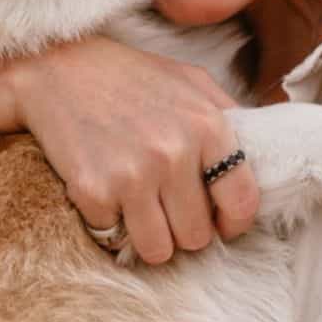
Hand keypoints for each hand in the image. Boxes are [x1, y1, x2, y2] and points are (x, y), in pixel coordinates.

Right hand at [9, 36, 260, 263]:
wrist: (56, 70)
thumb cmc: (129, 76)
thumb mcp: (190, 81)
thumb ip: (229, 118)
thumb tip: (264, 155)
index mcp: (207, 126)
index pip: (242, 203)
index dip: (233, 223)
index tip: (221, 223)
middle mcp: (173, 154)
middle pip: (197, 237)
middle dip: (184, 229)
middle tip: (167, 207)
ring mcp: (132, 176)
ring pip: (158, 251)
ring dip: (150, 237)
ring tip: (139, 207)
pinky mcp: (93, 192)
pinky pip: (113, 239)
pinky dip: (109, 224)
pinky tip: (105, 192)